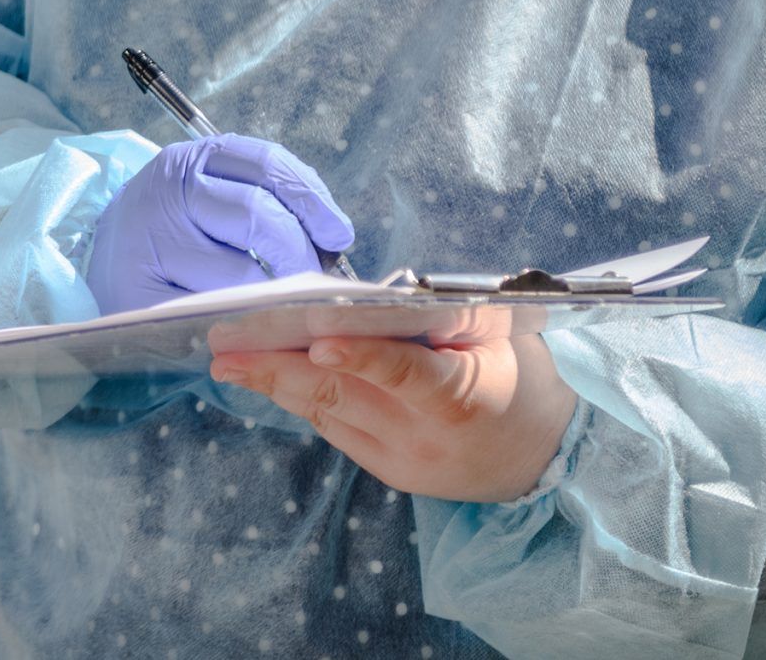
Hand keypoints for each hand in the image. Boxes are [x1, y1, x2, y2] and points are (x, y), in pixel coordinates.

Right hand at [85, 133, 354, 313]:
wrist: (106, 261)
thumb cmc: (175, 230)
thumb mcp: (208, 196)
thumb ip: (262, 198)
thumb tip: (332, 236)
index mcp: (187, 163)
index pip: (265, 165)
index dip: (312, 197)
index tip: (337, 232)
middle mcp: (164, 196)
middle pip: (259, 216)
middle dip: (299, 252)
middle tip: (312, 279)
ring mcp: (148, 248)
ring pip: (242, 274)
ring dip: (273, 293)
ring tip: (280, 302)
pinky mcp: (141, 298)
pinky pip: (215, 315)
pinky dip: (242, 322)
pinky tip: (248, 321)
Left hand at [211, 334, 577, 502]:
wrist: (539, 454)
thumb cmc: (514, 372)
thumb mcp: (499, 334)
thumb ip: (444, 315)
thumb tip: (376, 295)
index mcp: (465, 394)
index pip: (406, 374)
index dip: (361, 359)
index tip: (316, 345)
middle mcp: (428, 436)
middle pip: (345, 396)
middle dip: (278, 366)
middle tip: (225, 344)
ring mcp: (403, 460)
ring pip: (327, 413)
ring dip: (272, 383)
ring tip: (226, 360)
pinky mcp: (387, 472)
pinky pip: (332, 427)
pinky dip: (297, 397)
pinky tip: (261, 374)